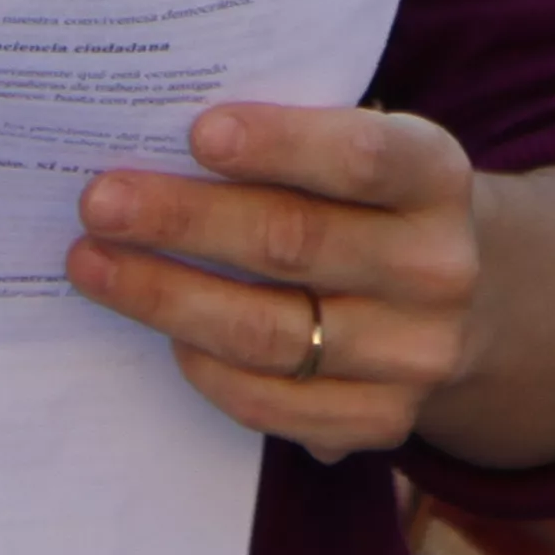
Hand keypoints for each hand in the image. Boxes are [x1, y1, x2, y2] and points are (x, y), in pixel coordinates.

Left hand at [69, 104, 487, 461]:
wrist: (461, 300)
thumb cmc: (372, 201)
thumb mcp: (366, 146)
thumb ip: (294, 139)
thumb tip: (159, 135)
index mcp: (437, 176)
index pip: (362, 158)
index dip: (280, 144)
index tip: (197, 133)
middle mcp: (438, 268)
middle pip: (293, 244)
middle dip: (183, 220)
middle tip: (100, 201)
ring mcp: (414, 354)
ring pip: (268, 331)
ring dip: (166, 297)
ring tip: (93, 264)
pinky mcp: (382, 421)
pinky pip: (270, 402)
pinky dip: (205, 367)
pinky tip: (163, 333)